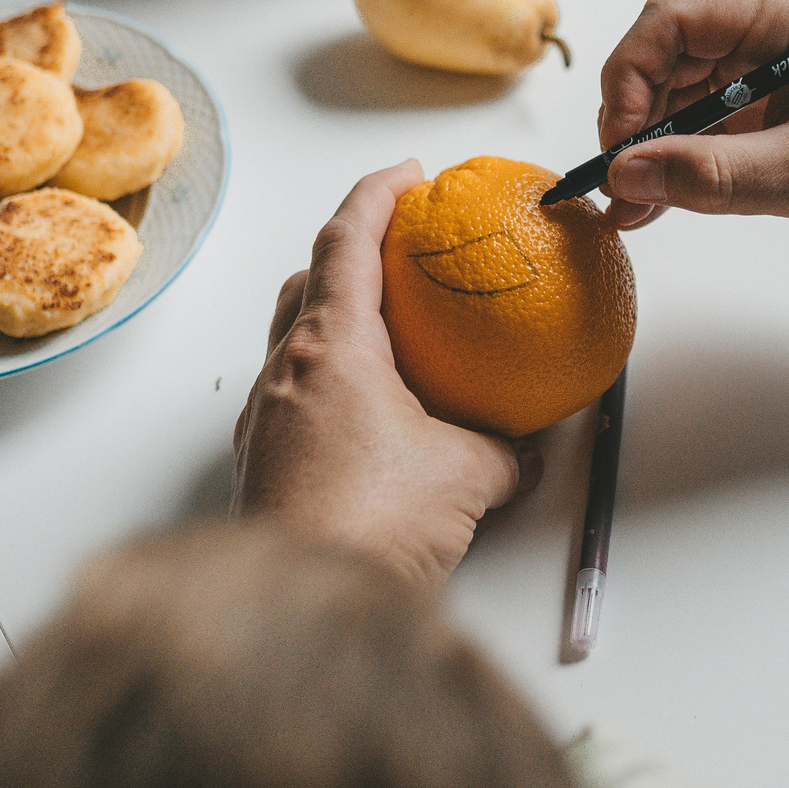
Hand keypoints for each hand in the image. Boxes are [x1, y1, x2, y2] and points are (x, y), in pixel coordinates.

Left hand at [232, 162, 536, 586]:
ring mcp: (265, 422)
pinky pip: (294, 401)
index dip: (375, 196)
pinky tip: (369, 421)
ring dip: (333, 325)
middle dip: (347, 257)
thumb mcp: (469, 476)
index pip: (345, 241)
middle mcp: (285, 372)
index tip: (407, 176)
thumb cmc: (376, 524)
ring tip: (386, 338)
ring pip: (293, 346)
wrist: (298, 611)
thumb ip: (505, 450)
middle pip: (307, 285)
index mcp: (331, 347)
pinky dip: (328, 388)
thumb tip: (528, 448)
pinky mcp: (261, 468)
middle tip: (395, 253)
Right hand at [596, 0, 788, 248]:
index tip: (620, 143)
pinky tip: (666, 199)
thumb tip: (630, 176)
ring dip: (656, 144)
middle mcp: (777, 23)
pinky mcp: (779, 99)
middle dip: (637, 119)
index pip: (674, 19)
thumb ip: (712, 175)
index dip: (632, 78)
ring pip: (684, 88)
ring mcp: (776, 60)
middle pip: (671, 52)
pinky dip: (684, 156)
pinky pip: (711, 116)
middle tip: (622, 185)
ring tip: (638, 205)